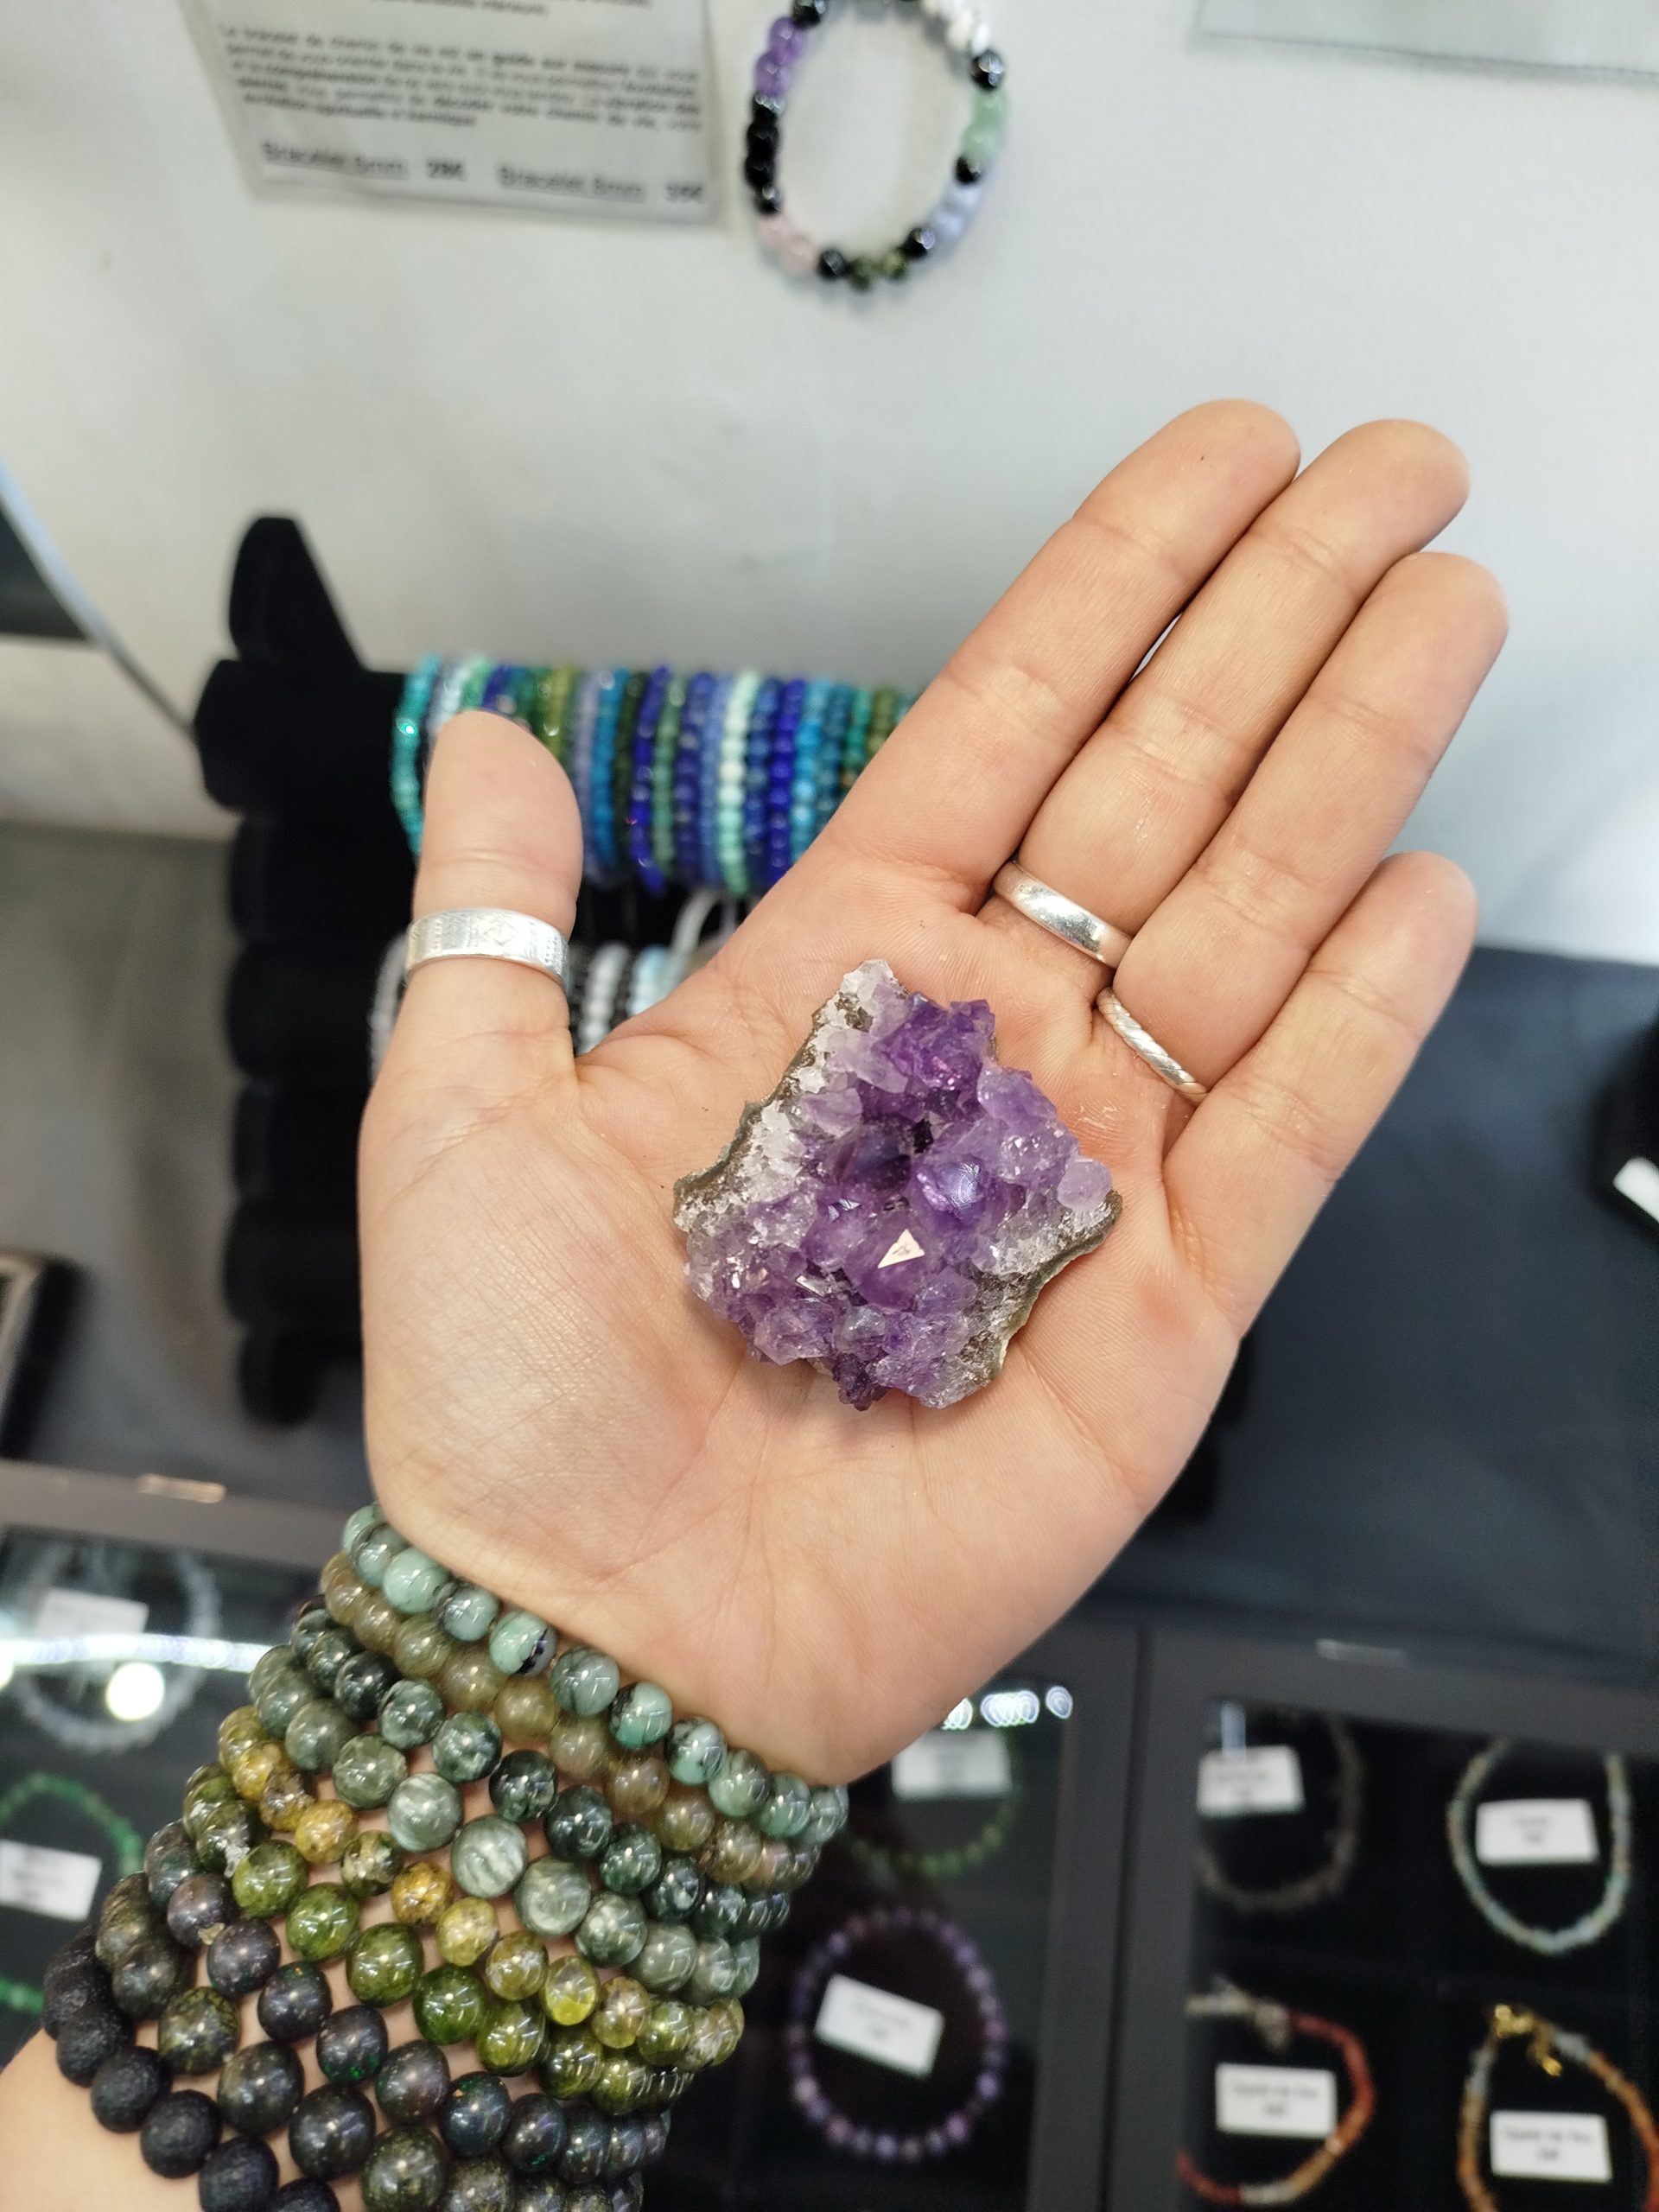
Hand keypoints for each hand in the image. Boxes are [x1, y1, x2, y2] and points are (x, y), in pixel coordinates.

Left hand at [360, 403, 1502, 1782]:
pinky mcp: (1164, 1309)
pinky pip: (1284, 1133)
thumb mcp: (459, 1119)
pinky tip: (1416, 884)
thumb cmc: (517, 1397)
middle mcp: (987, 1049)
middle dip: (1282, 622)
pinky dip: (1357, 1016)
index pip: (1010, 731)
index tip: (1227, 463)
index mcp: (840, 979)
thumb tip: (486, 740)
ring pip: (1249, 923)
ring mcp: (1092, 1171)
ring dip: (1351, 761)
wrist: (597, 1636)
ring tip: (1442, 607)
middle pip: (1165, 790)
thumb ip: (495, 917)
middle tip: (1396, 471)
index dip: (1124, 587)